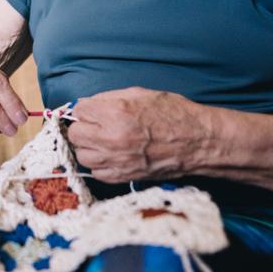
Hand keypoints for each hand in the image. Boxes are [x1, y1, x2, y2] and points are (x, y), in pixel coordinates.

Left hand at [66, 88, 209, 183]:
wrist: (197, 142)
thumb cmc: (174, 114)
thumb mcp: (140, 94)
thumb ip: (109, 98)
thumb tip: (87, 104)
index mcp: (116, 113)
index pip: (79, 110)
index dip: (86, 109)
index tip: (94, 111)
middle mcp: (112, 138)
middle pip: (75, 134)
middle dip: (83, 127)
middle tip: (96, 125)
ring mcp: (116, 160)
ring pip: (82, 155)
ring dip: (90, 147)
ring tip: (104, 141)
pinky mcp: (123, 177)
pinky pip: (96, 172)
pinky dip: (100, 164)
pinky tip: (112, 155)